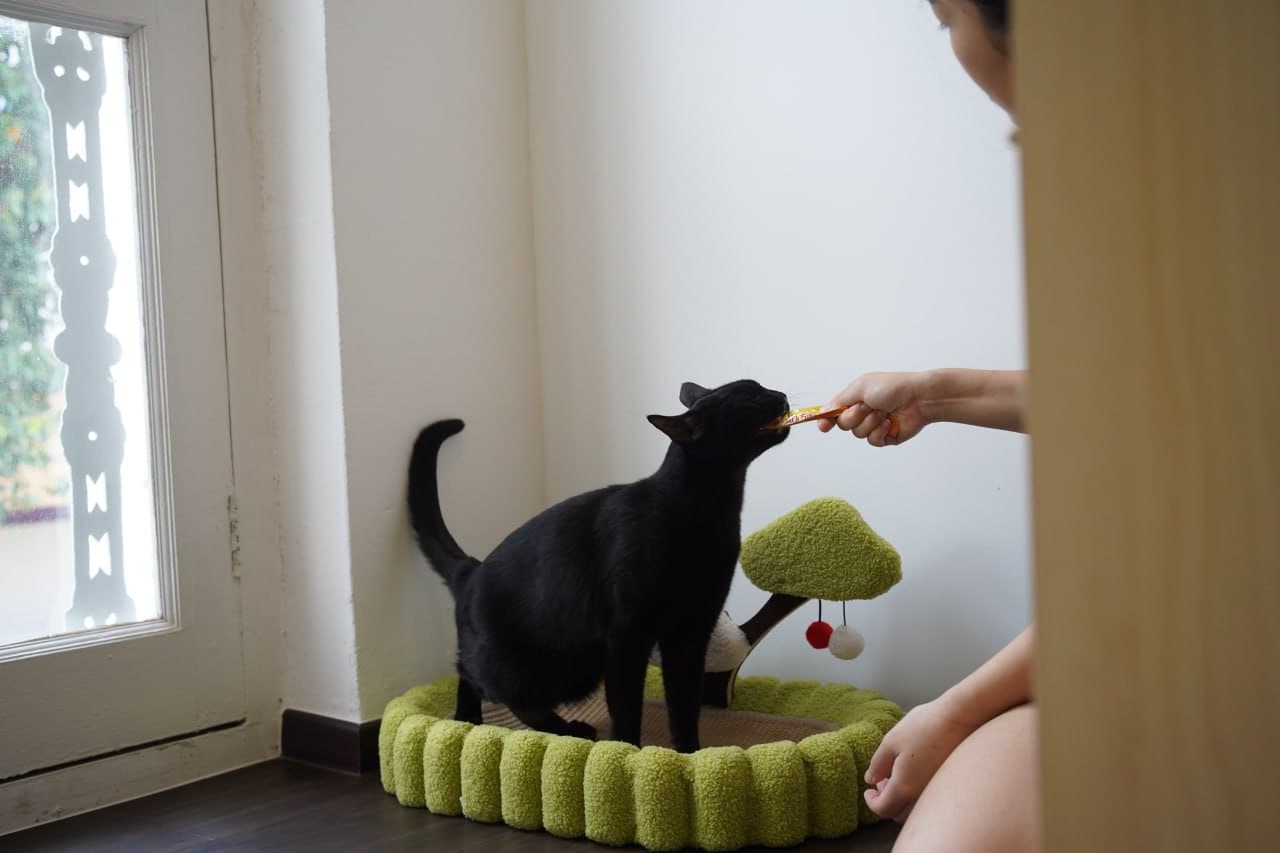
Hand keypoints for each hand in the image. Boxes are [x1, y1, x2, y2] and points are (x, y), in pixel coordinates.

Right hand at [817, 372, 928, 445]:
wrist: (919, 398)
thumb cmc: (893, 387)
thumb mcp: (860, 387)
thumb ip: (839, 401)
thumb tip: (824, 412)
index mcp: (855, 399)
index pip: (834, 412)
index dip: (826, 420)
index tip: (823, 427)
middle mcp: (862, 412)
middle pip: (844, 424)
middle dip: (855, 416)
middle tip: (868, 405)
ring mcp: (873, 425)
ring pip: (858, 434)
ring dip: (870, 422)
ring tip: (883, 412)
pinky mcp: (885, 437)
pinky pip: (873, 441)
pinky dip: (880, 431)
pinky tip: (890, 422)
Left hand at [862, 699, 977, 821]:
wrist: (961, 717)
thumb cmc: (924, 726)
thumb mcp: (891, 741)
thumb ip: (878, 764)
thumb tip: (871, 779)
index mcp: (905, 787)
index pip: (883, 809)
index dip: (872, 802)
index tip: (868, 791)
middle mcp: (923, 795)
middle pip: (899, 813)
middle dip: (886, 800)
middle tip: (881, 781)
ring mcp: (938, 791)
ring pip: (916, 807)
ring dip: (902, 796)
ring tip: (897, 774)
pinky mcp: (950, 783)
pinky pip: (929, 796)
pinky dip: (917, 791)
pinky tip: (916, 770)